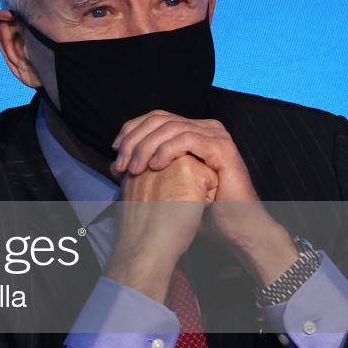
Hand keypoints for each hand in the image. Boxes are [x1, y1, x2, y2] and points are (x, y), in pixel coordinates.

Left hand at [112, 110, 297, 285]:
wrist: (233, 228)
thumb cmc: (202, 211)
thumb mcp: (167, 185)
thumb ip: (146, 171)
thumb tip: (115, 165)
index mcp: (191, 132)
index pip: (154, 118)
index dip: (130, 131)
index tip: (115, 151)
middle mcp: (204, 128)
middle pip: (158, 119)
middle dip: (134, 140)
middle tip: (122, 164)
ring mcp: (215, 136)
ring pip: (170, 127)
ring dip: (146, 147)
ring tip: (134, 169)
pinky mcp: (222, 148)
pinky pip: (187, 139)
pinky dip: (166, 150)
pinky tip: (155, 166)